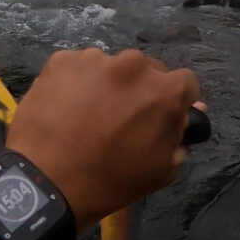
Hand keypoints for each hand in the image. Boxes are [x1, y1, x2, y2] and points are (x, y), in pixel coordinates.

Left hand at [5, 48, 201, 234]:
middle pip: (145, 71)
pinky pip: (77, 68)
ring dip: (106, 84)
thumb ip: (180, 133)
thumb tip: (191, 109)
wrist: (48, 180)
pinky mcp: (61, 60)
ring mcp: (94, 58)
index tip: (157, 115)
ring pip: (109, 67)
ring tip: (87, 116)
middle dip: (138, 90)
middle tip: (119, 118)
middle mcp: (133, 64)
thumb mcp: (162, 168)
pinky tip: (65, 108)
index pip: (184, 83)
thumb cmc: (111, 180)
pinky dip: (75, 83)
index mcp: (165, 90)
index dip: (174, 100)